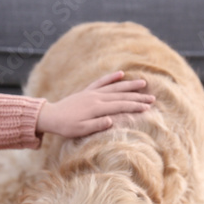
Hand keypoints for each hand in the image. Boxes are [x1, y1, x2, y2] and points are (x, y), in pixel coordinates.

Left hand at [35, 70, 153, 138]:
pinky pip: (101, 82)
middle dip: (138, 97)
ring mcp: (92, 93)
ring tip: (143, 83)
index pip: (120, 106)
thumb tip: (111, 121)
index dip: (135, 106)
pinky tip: (121, 74)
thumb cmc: (66, 126)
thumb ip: (96, 125)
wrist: (51, 116)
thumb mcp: (80, 130)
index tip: (147, 107)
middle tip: (152, 98)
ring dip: (129, 85)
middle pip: (121, 96)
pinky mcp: (87, 91)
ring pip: (114, 87)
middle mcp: (96, 98)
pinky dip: (111, 77)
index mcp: (96, 108)